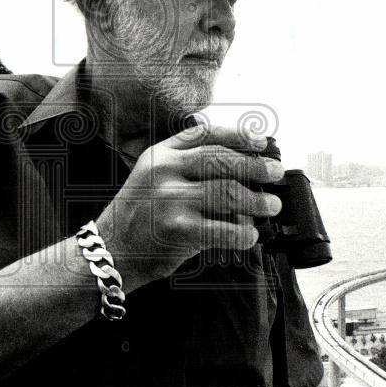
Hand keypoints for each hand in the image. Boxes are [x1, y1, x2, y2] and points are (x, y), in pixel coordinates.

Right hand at [96, 124, 283, 283]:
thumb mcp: (152, 177)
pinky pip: (223, 228)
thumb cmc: (140, 216)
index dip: (239, 136)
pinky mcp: (177, 229)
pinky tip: (250, 235)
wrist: (111, 251)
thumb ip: (186, 165)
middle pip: (223, 161)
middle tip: (274, 174)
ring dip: (257, 201)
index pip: (206, 135)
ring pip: (229, 193)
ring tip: (270, 206)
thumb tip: (244, 164)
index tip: (262, 142)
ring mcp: (169, 199)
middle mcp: (164, 171)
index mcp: (161, 154)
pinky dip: (243, 232)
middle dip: (257, 167)